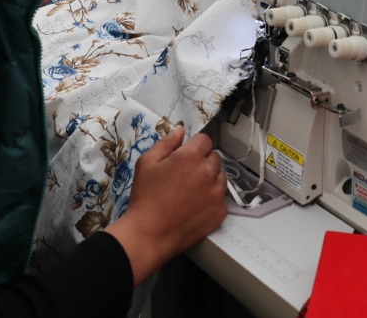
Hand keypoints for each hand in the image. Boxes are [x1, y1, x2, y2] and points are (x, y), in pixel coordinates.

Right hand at [103, 125, 226, 285]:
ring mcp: (217, 193)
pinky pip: (221, 198)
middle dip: (202, 162)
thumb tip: (180, 131)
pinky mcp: (220, 212)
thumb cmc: (146, 197)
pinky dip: (211, 199)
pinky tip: (195, 206)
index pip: (205, 140)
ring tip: (190, 192)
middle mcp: (208, 172)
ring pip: (219, 177)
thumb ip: (166, 143)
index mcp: (191, 156)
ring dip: (209, 180)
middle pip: (213, 158)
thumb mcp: (147, 163)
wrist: (150, 234)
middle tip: (185, 176)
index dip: (194, 146)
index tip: (185, 157)